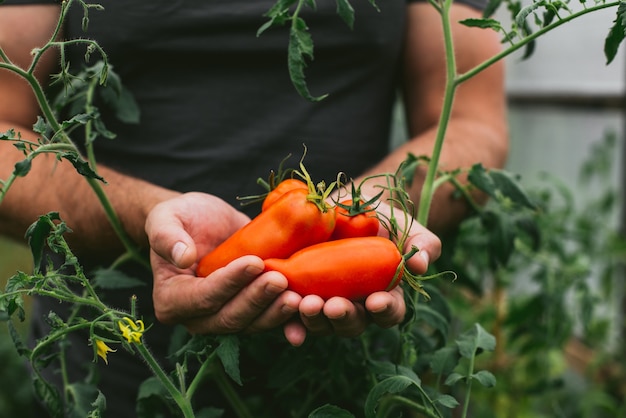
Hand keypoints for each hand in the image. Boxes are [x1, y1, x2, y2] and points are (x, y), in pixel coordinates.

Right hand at [145, 192, 301, 334]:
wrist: (205, 221)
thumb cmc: (182, 218)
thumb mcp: (166, 218)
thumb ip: (166, 236)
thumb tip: (182, 257)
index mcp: (172, 300)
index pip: (203, 297)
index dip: (229, 283)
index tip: (254, 262)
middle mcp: (198, 317)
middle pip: (230, 317)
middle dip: (257, 300)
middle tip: (279, 279)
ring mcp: (226, 317)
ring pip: (253, 323)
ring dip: (276, 312)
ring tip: (297, 295)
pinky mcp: (250, 311)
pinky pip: (270, 321)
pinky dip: (289, 322)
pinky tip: (307, 310)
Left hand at [282, 200, 440, 346]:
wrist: (342, 206)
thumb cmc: (381, 220)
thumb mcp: (405, 227)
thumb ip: (422, 244)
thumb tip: (420, 264)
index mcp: (384, 296)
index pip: (389, 312)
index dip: (385, 310)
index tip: (376, 300)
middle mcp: (355, 307)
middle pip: (352, 324)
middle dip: (343, 316)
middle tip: (334, 306)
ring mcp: (326, 305)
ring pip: (322, 323)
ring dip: (314, 319)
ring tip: (307, 304)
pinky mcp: (300, 297)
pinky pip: (294, 318)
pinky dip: (291, 325)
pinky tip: (288, 328)